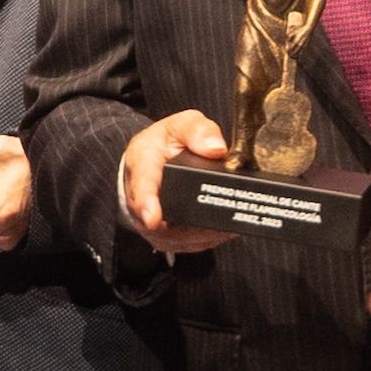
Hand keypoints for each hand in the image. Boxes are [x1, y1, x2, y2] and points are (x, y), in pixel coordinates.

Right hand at [119, 111, 235, 255]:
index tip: (153, 219)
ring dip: (206, 233)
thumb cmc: (164, 144)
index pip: (142, 186)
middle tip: (226, 219)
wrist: (147, 161)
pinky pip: (187, 245)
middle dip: (196, 226)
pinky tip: (224, 227)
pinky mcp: (163, 238)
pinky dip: (208, 238)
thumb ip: (199, 131)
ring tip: (231, 221)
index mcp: (142, 164)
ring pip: (180, 239)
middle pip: (165, 223)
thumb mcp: (181, 125)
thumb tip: (217, 149)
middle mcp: (140, 200)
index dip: (147, 204)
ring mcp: (150, 224)